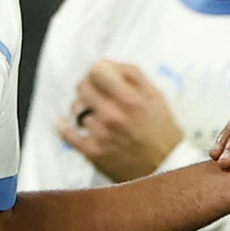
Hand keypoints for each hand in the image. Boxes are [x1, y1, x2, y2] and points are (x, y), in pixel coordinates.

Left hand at [58, 61, 183, 182]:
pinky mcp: (93, 151)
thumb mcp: (155, 96)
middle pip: (83, 86)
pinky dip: (64, 126)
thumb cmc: (161, 131)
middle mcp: (113, 114)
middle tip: (96, 93)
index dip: (98, 71)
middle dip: (89, 86)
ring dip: (83, 108)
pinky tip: (66, 123)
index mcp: (129, 98)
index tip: (100, 76)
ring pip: (77, 108)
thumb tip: (108, 63)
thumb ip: (132, 75)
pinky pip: (68, 134)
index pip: (97, 70)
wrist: (165, 167)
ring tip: (94, 113)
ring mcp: (100, 134)